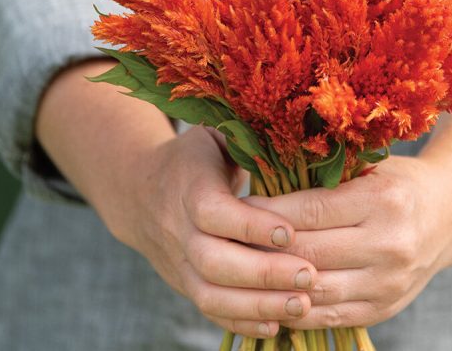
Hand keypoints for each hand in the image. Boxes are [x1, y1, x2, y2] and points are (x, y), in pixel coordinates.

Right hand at [35, 62, 316, 338]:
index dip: (249, 225)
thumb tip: (299, 127)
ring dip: (257, 304)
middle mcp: (177, 228)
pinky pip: (209, 310)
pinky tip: (278, 324)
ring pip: (210, 293)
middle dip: (263, 273)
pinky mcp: (184, 284)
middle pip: (212, 261)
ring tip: (303, 305)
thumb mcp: (217, 132)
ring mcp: (178, 261)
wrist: (142, 189)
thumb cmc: (199, 155)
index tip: (290, 231)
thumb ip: (249, 132)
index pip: (213, 212)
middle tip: (309, 275)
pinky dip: (242, 322)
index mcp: (188, 186)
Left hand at [244, 155, 451, 328]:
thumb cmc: (396, 182)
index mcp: (385, 200)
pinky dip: (294, 309)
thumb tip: (258, 180)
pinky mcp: (384, 309)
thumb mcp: (367, 167)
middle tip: (229, 240)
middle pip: (308, 255)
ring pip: (314, 291)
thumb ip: (322, 176)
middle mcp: (391, 244)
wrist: (449, 214)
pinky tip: (270, 294)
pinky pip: (328, 316)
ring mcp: (389, 283)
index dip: (267, 213)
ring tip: (242, 269)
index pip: (311, 212)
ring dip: (273, 284)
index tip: (236, 207)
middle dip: (263, 249)